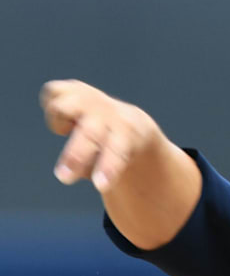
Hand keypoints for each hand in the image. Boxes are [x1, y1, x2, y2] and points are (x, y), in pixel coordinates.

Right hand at [40, 79, 164, 192]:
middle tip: (63, 178)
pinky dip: (53, 110)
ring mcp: (90, 97)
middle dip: (76, 156)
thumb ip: (106, 168)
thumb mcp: (124, 161)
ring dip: (58, 122)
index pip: (118, 149)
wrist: (130, 122)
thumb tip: (79, 169)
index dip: (108, 166)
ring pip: (63, 107)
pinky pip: (53, 93)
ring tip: (66, 131)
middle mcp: (109, 112)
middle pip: (89, 133)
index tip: (101, 186)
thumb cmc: (122, 149)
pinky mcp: (72, 89)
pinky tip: (67, 121)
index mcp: (128, 131)